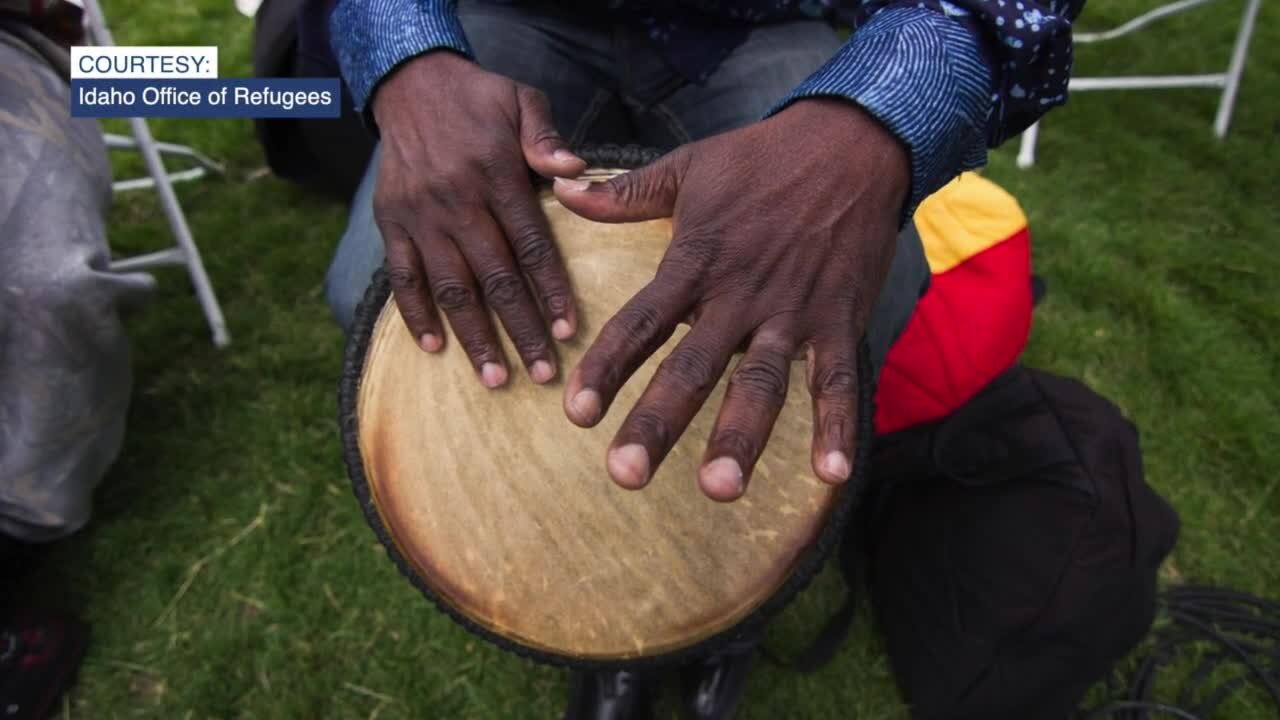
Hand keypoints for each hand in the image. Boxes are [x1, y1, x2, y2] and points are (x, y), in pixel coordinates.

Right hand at [371, 51, 586, 386]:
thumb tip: (577, 172)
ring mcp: (419, 215)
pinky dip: (415, 314)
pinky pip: (402, 276)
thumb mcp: (520, 100)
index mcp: (495, 173)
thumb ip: (547, 138)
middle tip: (543, 373)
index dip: (550, 290)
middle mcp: (456, 200)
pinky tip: (434, 349)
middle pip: (494, 277)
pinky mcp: (390, 222)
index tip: (568, 331)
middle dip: (520, 329)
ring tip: (495, 378)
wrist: (409, 83)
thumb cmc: (478, 99)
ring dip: (473, 336)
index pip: (531, 243)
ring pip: (450, 287)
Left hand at [554, 99, 909, 500]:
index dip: (606, 370)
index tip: (576, 414)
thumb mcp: (687, 167)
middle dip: (657, 423)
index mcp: (695, 261)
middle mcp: (739, 294)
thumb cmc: (762, 157)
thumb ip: (622, 193)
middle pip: (692, 368)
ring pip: (761, 384)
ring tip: (718, 489)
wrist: (853, 142)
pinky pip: (840, 381)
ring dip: (740, 437)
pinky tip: (830, 475)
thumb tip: (560, 189)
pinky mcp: (840, 319)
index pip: (640, 324)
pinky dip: (838, 427)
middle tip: (624, 475)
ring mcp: (793, 311)